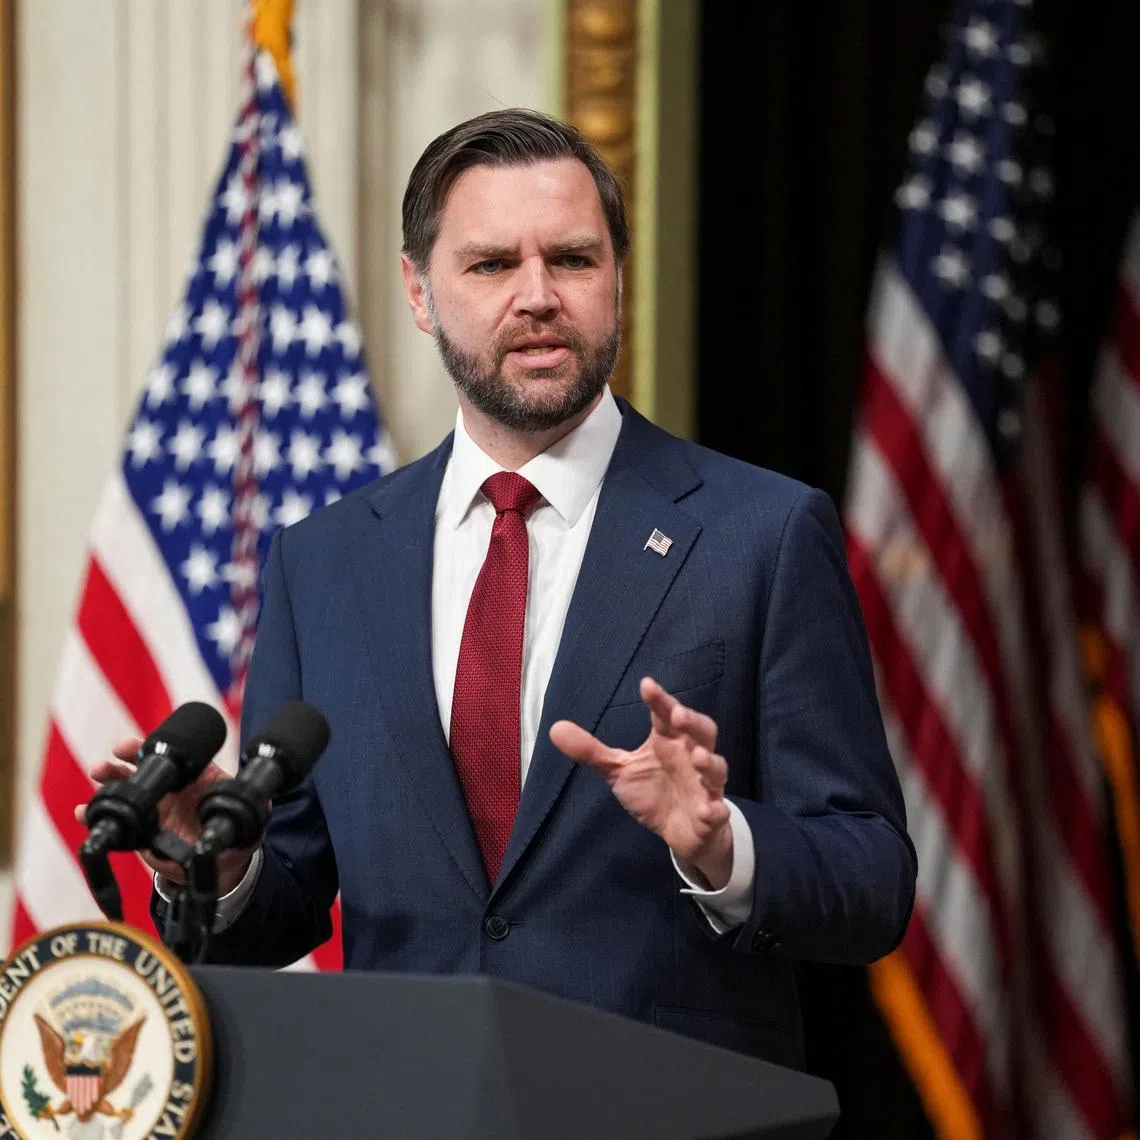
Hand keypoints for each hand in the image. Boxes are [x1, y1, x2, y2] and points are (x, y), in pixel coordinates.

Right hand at [77, 738, 255, 894]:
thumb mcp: (251, 818)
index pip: (173, 755)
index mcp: (195, 777)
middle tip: (109, 761)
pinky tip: (83, 813)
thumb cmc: (237, 833)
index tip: (133, 747)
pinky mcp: (143, 833)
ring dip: (108, 783)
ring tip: (96, 778)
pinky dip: (98, 816)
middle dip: (122, 762)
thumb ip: (256, 808)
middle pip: (142, 768)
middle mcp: (172, 788)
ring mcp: (155, 808)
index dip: (152, 746)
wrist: (221, 863)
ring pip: (126, 790)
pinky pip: (118, 823)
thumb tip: (266, 801)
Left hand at [549, 677, 733, 888]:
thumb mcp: (619, 770)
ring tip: (699, 759)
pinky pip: (718, 811)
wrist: (679, 831)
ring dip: (711, 763)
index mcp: (669, 741)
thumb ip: (591, 751)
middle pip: (703, 731)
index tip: (646, 685)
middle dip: (693, 722)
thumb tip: (554, 728)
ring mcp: (705, 786)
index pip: (666, 714)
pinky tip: (709, 810)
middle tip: (677, 715)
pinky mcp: (711, 814)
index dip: (660, 700)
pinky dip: (716, 810)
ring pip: (717, 769)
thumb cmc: (653, 791)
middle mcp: (691, 757)